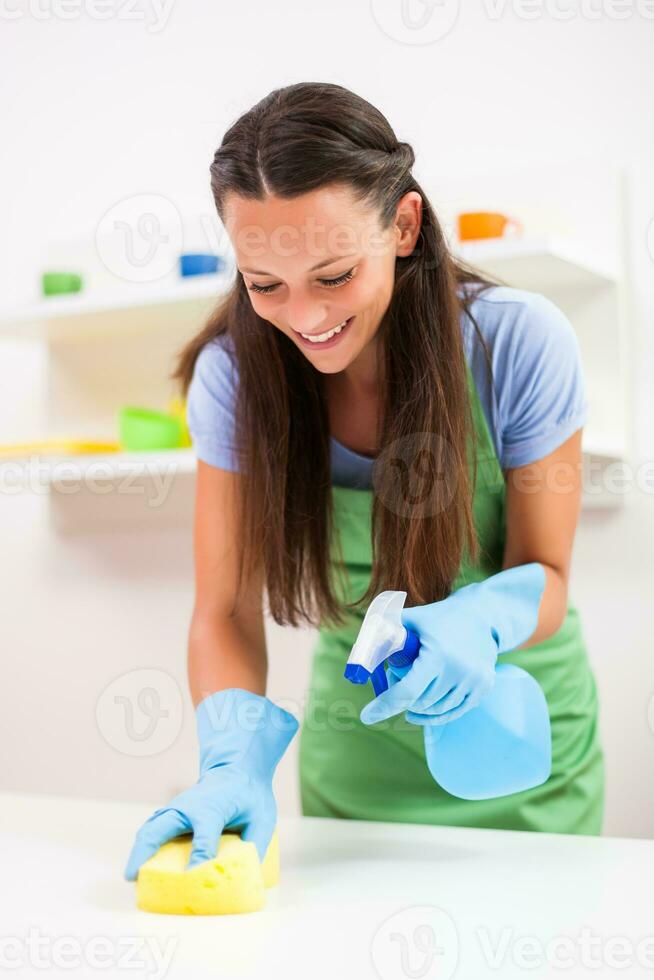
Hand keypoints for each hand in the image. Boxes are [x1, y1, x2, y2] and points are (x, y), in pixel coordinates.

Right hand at [124, 688, 298, 879]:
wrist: (237, 767)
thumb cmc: (250, 794)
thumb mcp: (262, 817)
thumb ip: (255, 845)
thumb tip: (246, 878)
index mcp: (212, 808)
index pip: (203, 838)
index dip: (198, 860)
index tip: (190, 880)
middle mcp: (188, 807)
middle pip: (159, 828)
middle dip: (144, 852)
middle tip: (133, 877)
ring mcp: (177, 808)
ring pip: (150, 828)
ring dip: (138, 850)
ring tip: (132, 877)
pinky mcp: (173, 812)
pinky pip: (153, 828)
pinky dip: (144, 845)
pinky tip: (140, 865)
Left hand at [359, 563, 544, 726]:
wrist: (481, 615)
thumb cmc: (437, 617)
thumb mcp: (408, 618)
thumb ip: (381, 631)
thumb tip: (358, 650)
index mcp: (437, 655)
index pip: (407, 691)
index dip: (384, 705)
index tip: (367, 716)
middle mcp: (458, 671)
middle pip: (420, 703)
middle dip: (402, 699)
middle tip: (395, 682)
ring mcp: (474, 681)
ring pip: (436, 710)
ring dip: (418, 707)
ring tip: (412, 688)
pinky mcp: (483, 688)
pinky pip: (454, 712)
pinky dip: (436, 715)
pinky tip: (421, 711)